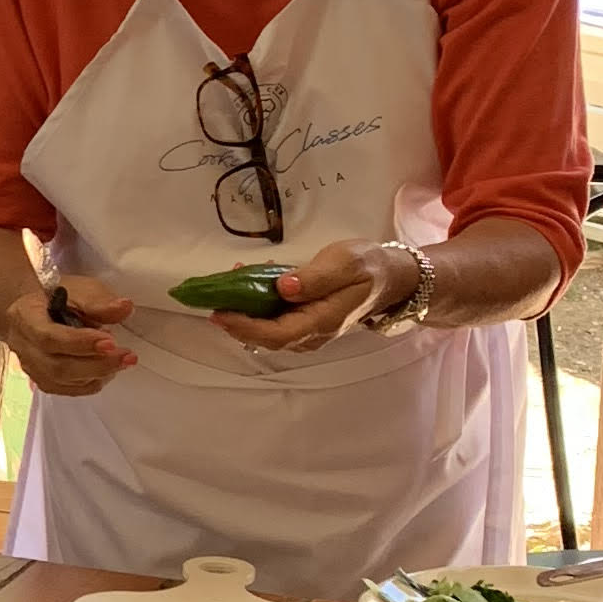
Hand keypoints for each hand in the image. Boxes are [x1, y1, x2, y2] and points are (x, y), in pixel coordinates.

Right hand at [0, 275, 137, 400]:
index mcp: (25, 318)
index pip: (49, 337)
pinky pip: (68, 390)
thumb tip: (125, 308)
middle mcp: (23, 347)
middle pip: (57, 366)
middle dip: (97, 364)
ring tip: (122, 360)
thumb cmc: (57, 297)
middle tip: (127, 356)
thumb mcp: (79, 290)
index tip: (111, 342)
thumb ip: (100, 301)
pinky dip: (92, 382)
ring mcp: (31, 368)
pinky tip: (108, 369)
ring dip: (98, 374)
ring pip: (63, 381)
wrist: (36, 312)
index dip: (80, 343)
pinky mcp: (43, 381)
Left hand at [207, 239, 401, 353]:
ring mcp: (309, 331)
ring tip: (223, 291)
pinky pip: (275, 323)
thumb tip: (282, 287)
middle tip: (211, 300)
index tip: (220, 312)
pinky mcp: (306, 322)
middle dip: (236, 323)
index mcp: (323, 320)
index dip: (245, 327)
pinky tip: (244, 287)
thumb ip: (315, 277)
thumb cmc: (369, 266)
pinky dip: (256, 309)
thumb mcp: (346, 262)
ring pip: (269, 332)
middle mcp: (313, 333)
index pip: (277, 334)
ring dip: (243, 315)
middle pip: (267, 338)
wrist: (391, 278)